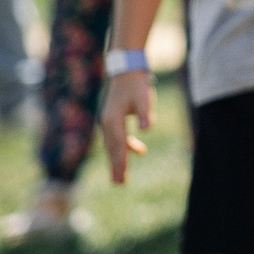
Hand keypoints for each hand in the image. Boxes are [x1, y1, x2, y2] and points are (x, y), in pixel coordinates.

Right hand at [99, 71, 153, 185]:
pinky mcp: (112, 117)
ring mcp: (108, 120)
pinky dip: (125, 145)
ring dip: (118, 158)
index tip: (121, 177)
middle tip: (119, 183)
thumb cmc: (136, 84)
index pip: (118, 145)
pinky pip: (117, 136)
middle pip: (112, 148)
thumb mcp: (144, 98)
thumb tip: (146, 129)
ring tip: (122, 175)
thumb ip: (146, 114)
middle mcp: (107, 122)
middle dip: (116, 165)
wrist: (126, 70)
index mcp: (113, 120)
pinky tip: (138, 150)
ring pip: (113, 143)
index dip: (120, 162)